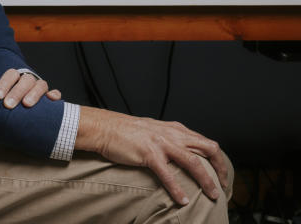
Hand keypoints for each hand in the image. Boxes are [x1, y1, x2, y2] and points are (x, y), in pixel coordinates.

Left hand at [0, 68, 61, 108]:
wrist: (21, 107)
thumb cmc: (7, 103)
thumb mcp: (1, 98)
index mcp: (16, 77)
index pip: (11, 74)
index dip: (4, 83)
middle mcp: (29, 80)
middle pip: (26, 80)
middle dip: (16, 92)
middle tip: (8, 105)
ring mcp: (41, 88)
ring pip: (41, 85)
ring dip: (34, 93)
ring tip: (26, 104)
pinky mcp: (51, 97)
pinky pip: (55, 94)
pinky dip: (54, 95)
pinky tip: (51, 100)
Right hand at [76, 106, 228, 205]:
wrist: (104, 127)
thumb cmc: (125, 130)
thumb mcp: (154, 130)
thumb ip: (169, 138)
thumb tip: (181, 151)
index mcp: (175, 129)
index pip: (206, 142)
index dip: (218, 160)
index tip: (221, 175)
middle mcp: (172, 134)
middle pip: (208, 149)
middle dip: (220, 169)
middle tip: (223, 186)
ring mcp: (161, 143)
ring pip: (193, 162)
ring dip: (206, 180)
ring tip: (212, 195)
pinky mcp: (148, 154)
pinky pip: (168, 174)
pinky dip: (177, 189)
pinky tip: (182, 200)